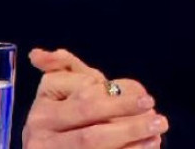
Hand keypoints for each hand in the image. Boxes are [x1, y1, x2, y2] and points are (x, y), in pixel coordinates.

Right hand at [22, 48, 167, 148]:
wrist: (60, 148)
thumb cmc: (68, 117)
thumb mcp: (66, 88)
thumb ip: (64, 65)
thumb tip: (36, 55)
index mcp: (41, 104)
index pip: (79, 90)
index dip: (109, 91)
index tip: (139, 93)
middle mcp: (40, 129)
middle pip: (86, 114)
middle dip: (123, 108)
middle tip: (151, 104)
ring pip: (93, 139)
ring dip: (131, 132)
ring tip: (158, 126)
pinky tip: (150, 144)